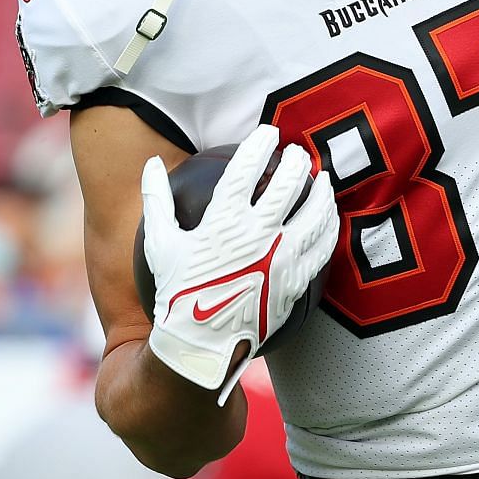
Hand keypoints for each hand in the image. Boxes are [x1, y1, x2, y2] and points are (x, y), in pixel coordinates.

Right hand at [141, 125, 337, 393]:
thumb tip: (149, 164)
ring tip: (322, 178)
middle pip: (288, 183)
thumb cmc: (177, 293)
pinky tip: (329, 217)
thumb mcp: (159, 244)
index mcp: (223, 221)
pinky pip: (322, 246)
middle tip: (297, 153)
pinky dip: (329, 226)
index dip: (260, 144)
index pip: (247, 168)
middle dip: (296, 160)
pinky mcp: (296, 279)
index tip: (268, 133)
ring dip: (321, 190)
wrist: (202, 345)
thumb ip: (156, 201)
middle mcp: (257, 234)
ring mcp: (281, 257)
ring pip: (314, 212)